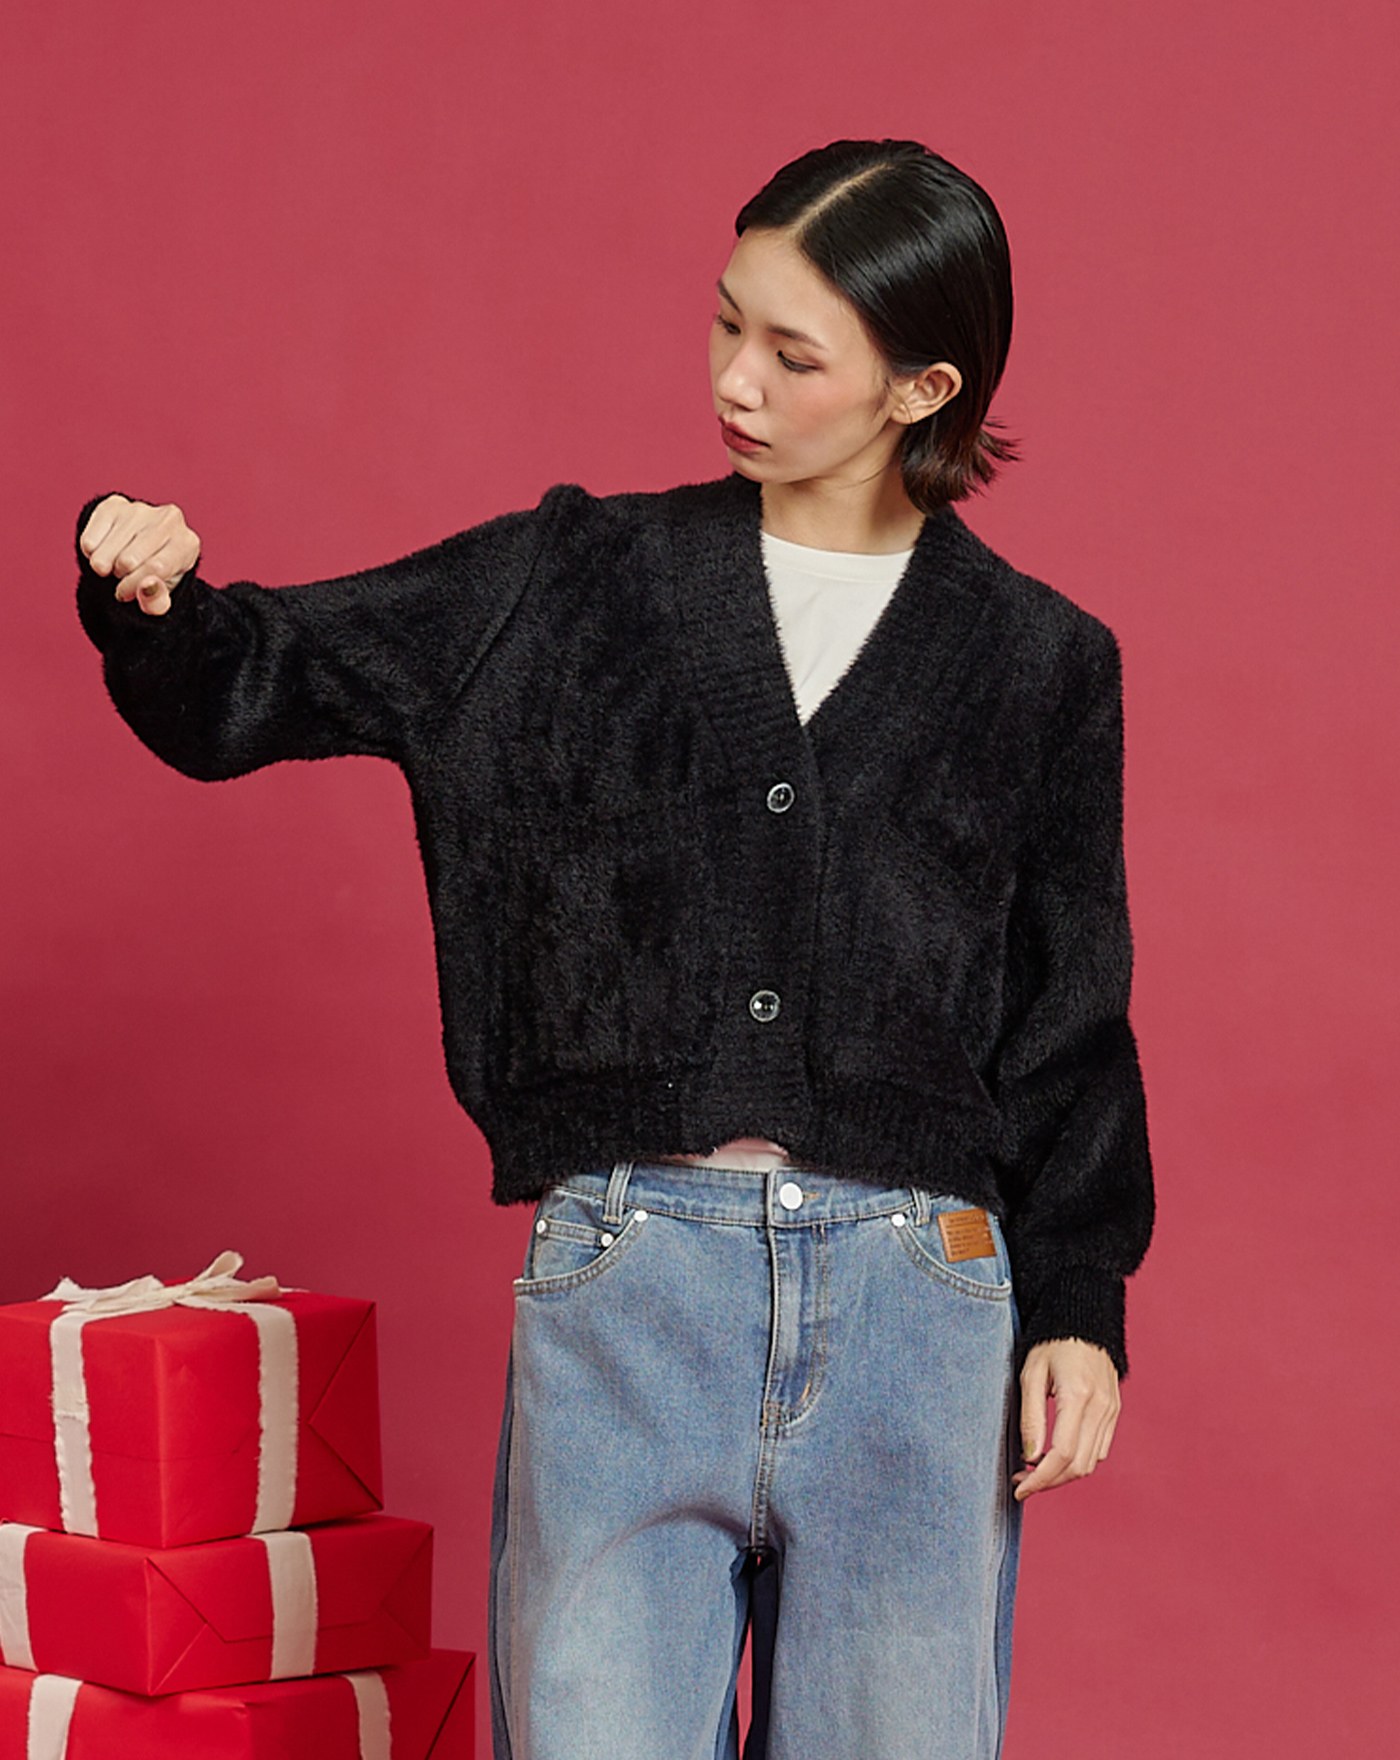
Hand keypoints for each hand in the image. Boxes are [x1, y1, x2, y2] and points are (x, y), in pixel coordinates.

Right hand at [79, 495, 200, 616]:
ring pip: (107, 552)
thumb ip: (157, 602)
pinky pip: (90, 540)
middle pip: (128, 560)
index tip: (124, 594)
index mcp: (187, 544)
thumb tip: (147, 587)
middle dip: (121, 576)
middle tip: (124, 575)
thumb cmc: (155, 577)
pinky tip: (105, 550)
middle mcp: (169, 520)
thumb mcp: (162, 596)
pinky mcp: (114, 504)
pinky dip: (91, 553)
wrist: (140, 550)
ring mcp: (141, 509)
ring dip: (105, 566)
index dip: (134, 586)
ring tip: (116, 564)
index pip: (156, 568)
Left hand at [1012, 1336, 1120, 1499]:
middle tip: (1021, 1482)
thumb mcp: (1031, 1373)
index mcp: (1078, 1396)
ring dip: (1062, 1475)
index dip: (1040, 1479)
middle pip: (1078, 1465)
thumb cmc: (1051, 1343)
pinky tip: (1055, 1456)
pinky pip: (1099, 1449)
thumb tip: (1030, 1457)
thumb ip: (1031, 1417)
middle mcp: (1101, 1407)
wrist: (1082, 1321)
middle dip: (1048, 1482)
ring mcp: (1112, 1411)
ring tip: (1034, 1471)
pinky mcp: (1114, 1412)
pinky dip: (1078, 1461)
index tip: (1019, 1489)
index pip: (1062, 1454)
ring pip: (1091, 1462)